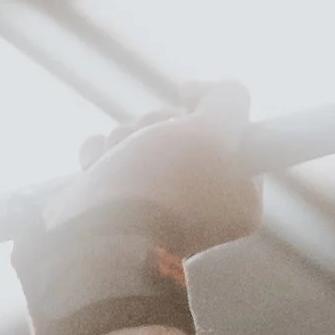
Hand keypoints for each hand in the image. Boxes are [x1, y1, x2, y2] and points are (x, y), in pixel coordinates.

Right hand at [40, 78, 261, 254]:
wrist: (98, 243)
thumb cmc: (161, 188)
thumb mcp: (214, 130)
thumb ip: (228, 99)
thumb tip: (195, 91)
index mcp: (239, 198)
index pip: (228, 131)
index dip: (203, 112)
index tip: (186, 111)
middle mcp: (200, 204)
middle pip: (181, 130)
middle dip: (155, 125)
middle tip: (149, 146)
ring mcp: (154, 206)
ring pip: (141, 139)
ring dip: (123, 138)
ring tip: (116, 161)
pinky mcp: (113, 205)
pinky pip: (108, 157)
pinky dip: (98, 155)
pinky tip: (95, 168)